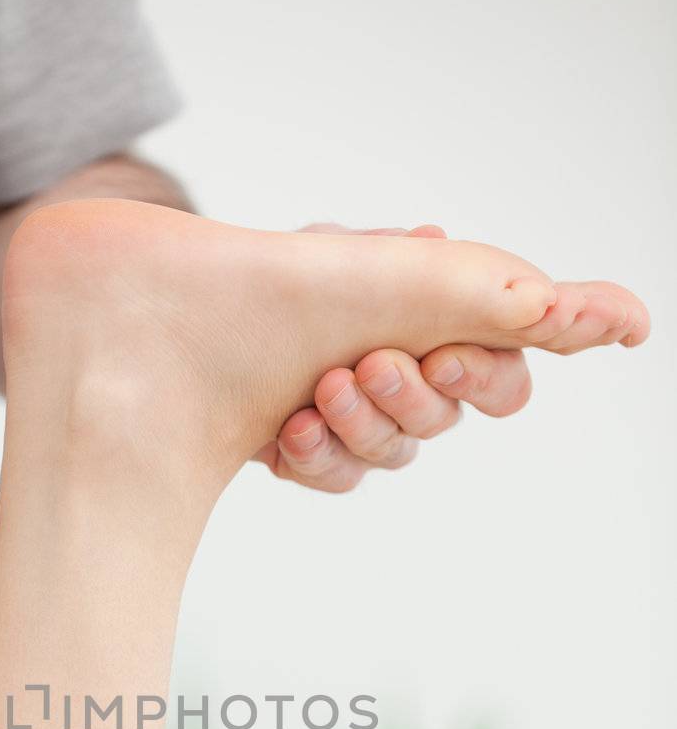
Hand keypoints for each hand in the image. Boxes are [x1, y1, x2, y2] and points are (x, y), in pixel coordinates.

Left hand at [258, 222, 590, 492]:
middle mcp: (418, 396)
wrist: (227, 313)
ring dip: (360, 422)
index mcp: (448, 343)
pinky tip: (295, 428)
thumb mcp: (360, 254)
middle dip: (408, 395)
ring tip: (326, 386)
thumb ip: (424, 263)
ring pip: (390, 452)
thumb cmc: (308, 276)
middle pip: (442, 420)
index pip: (501, 383)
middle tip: (374, 366)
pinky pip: (337, 475)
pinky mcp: (323, 459)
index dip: (483, 379)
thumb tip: (459, 253)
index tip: (443, 360)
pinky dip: (317, 453)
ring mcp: (371, 433)